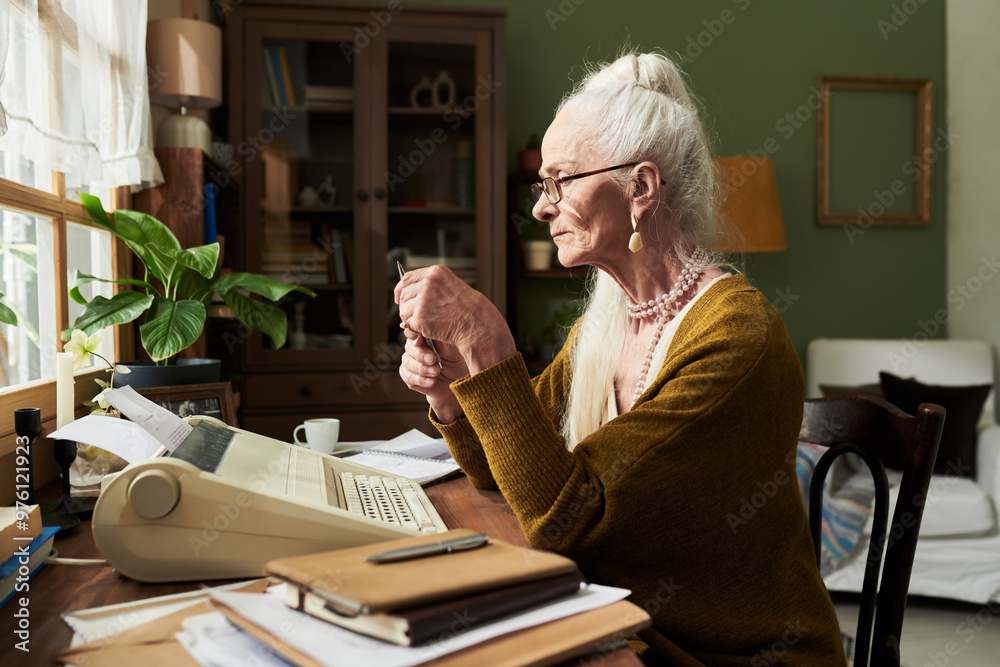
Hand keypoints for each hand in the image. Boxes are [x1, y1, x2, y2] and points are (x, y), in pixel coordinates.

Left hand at [394, 265, 514, 373]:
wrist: (476, 324)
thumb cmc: (467, 309)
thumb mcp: (451, 287)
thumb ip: (432, 286)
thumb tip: (409, 291)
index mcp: (436, 273)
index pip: (408, 277)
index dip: (400, 288)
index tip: (399, 298)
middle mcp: (428, 283)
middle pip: (404, 294)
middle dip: (406, 306)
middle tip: (415, 316)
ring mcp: (423, 300)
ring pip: (404, 309)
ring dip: (410, 318)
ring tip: (424, 324)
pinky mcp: (420, 317)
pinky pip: (408, 324)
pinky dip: (414, 329)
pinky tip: (426, 330)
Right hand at [398, 329, 466, 421]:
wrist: (462, 381)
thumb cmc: (459, 358)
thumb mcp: (454, 344)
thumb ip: (440, 335)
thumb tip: (429, 326)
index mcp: (425, 335)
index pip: (413, 332)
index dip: (413, 335)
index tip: (419, 339)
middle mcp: (416, 348)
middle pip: (409, 348)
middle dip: (420, 354)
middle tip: (433, 359)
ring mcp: (412, 362)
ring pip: (407, 362)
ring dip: (422, 368)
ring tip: (437, 372)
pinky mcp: (411, 377)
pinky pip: (408, 376)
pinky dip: (420, 379)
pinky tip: (432, 381)